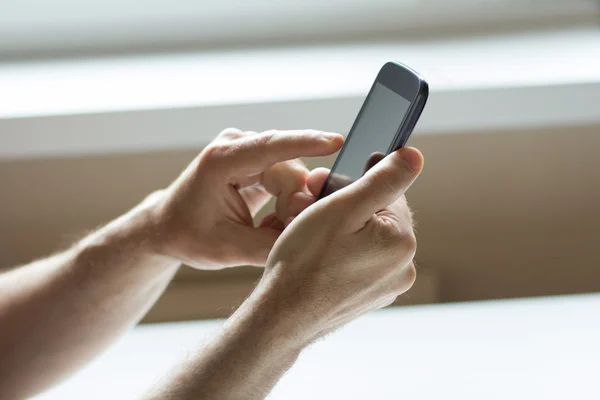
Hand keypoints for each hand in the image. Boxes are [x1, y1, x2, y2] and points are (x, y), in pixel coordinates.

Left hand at [147, 128, 343, 268]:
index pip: (272, 146)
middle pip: (289, 167)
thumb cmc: (188, 235)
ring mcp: (246, 148)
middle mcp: (235, 145)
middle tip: (280, 229)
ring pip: (292, 172)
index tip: (337, 142)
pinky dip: (286, 199)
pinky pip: (287, 176)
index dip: (306, 143)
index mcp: (221, 161)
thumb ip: (270, 245)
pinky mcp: (255, 157)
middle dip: (295, 202)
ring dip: (290, 203)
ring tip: (270, 226)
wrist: (167, 226)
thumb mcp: (227, 250)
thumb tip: (311, 235)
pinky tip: (272, 217)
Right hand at [257, 147, 422, 341]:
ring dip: (343, 231)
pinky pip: (360, 262)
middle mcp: (403, 267)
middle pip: (377, 216)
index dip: (352, 185)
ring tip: (312, 239)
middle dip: (346, 208)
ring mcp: (387, 286)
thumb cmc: (304, 261)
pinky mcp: (371, 297)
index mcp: (402, 242)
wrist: (283, 316)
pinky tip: (319, 260)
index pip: (387, 192)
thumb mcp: (342, 208)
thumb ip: (382, 180)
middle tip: (310, 211)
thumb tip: (413, 156)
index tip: (322, 192)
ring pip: (367, 239)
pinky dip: (342, 255)